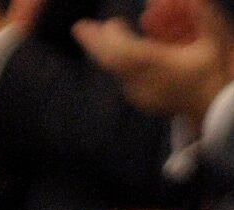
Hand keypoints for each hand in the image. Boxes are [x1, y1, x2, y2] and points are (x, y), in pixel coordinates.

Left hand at [79, 0, 233, 119]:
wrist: (215, 109)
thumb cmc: (213, 72)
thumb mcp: (213, 42)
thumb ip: (203, 16)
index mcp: (158, 66)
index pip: (125, 51)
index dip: (112, 36)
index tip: (111, 22)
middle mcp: (142, 82)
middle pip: (111, 61)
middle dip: (94, 42)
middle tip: (79, 27)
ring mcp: (139, 94)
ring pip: (115, 70)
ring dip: (105, 51)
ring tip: (90, 34)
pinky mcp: (141, 100)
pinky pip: (124, 78)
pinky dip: (118, 62)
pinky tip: (116, 51)